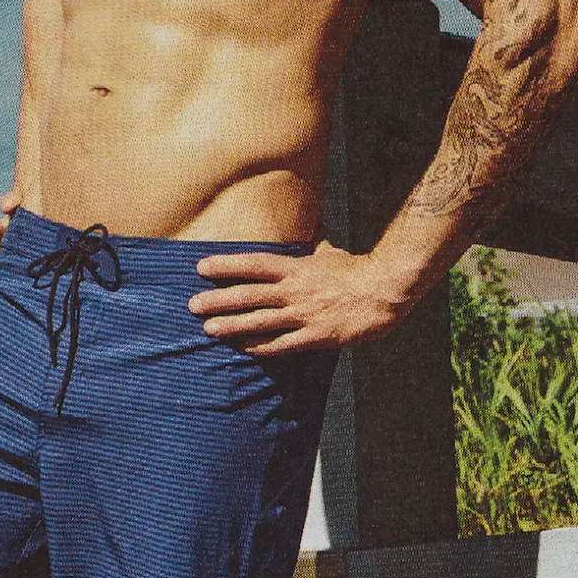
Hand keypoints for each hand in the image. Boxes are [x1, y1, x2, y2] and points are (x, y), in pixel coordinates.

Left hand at [187, 240, 400, 355]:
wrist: (384, 292)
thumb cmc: (356, 270)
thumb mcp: (328, 251)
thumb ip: (310, 246)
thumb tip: (305, 229)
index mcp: (296, 268)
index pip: (254, 265)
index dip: (226, 265)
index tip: (201, 267)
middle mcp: (294, 291)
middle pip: (249, 295)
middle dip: (218, 300)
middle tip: (193, 304)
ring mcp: (303, 315)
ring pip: (260, 321)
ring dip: (232, 325)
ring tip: (209, 329)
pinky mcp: (315, 337)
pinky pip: (282, 345)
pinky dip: (261, 347)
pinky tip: (243, 347)